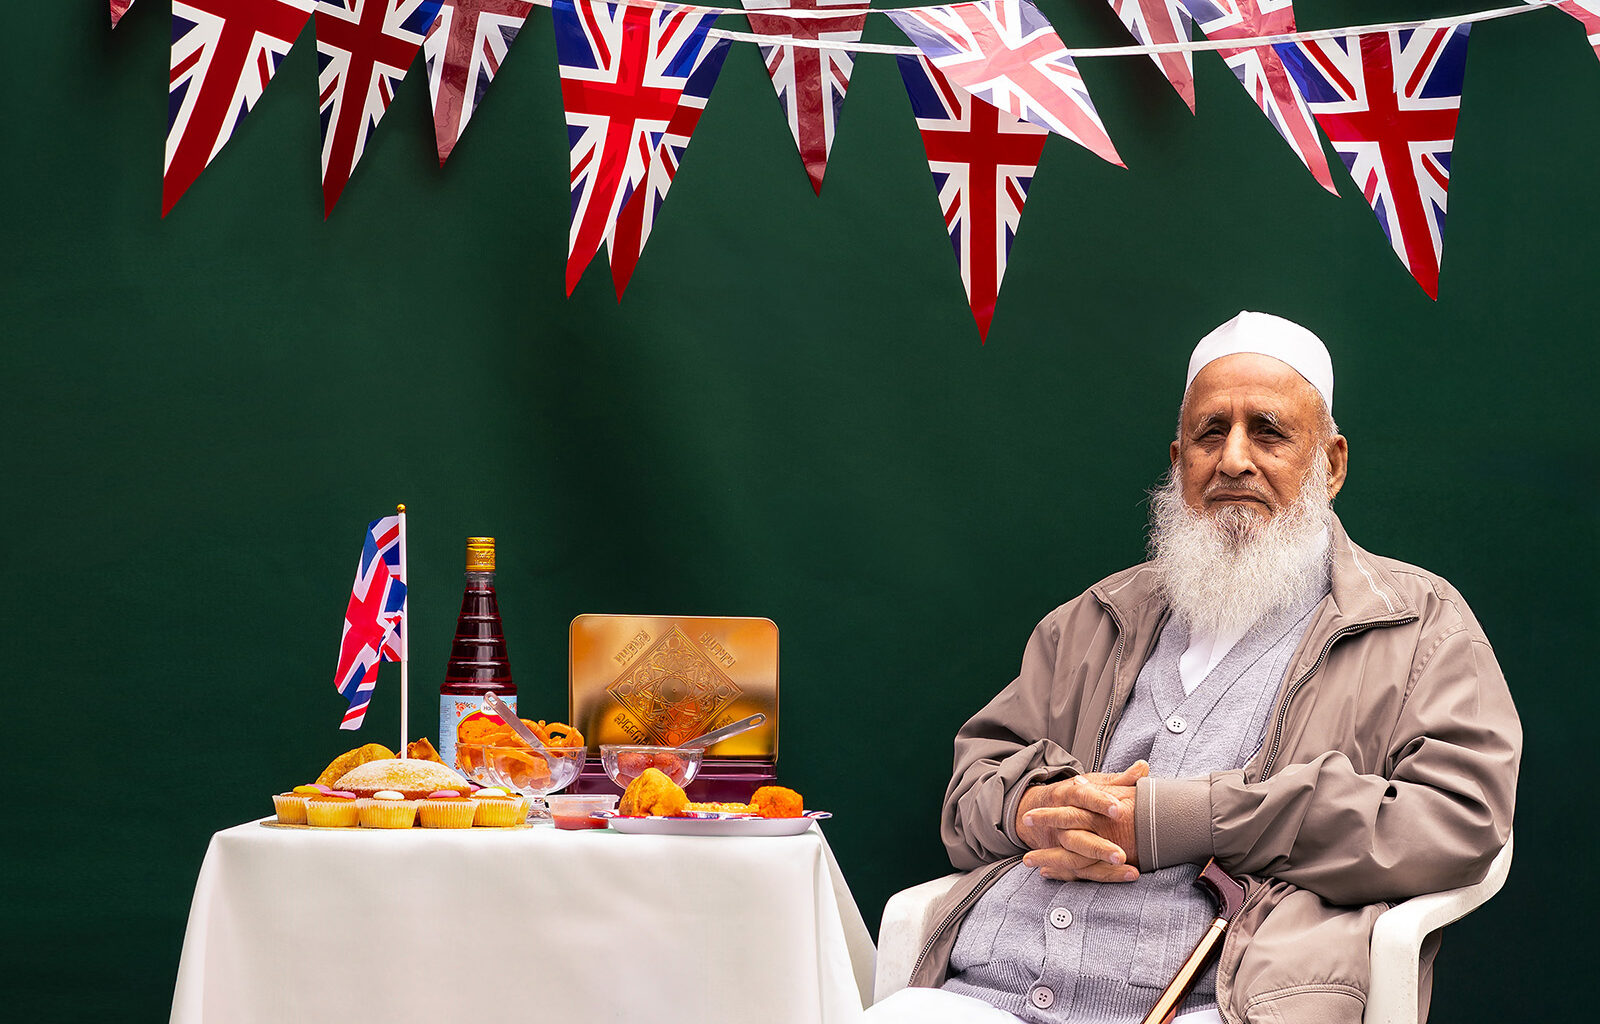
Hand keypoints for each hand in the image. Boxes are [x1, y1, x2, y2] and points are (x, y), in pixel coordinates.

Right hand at [1015, 761, 1147, 881]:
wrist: (1036, 809)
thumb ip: (1119, 779)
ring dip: (1103, 868)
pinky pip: (1077, 873)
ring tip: (1130, 872)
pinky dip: (1097, 878)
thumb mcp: (1093, 783)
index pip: (1082, 797)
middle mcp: (1060, 822)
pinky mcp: (1062, 860)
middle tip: (1121, 855)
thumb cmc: (1075, 795)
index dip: (1099, 803)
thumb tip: (1143, 767)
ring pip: (1077, 859)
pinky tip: (1117, 880)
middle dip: (1098, 847)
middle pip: (1077, 836)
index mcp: (1068, 795)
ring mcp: (1059, 843)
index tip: (1118, 810)